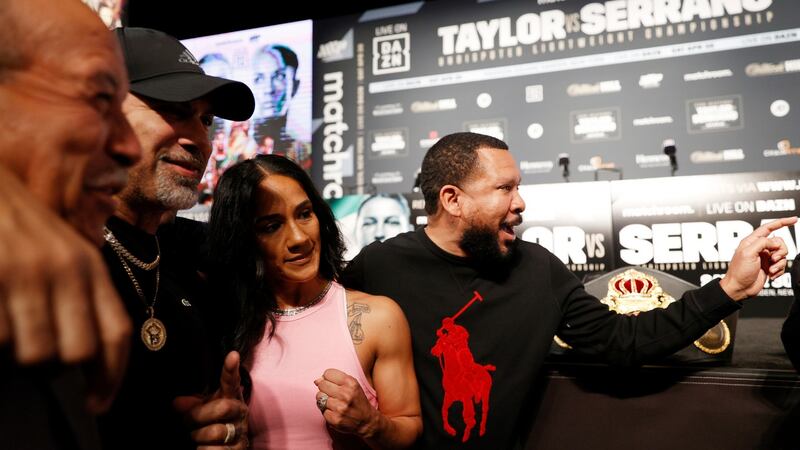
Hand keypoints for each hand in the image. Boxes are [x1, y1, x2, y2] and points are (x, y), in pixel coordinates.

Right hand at [0, 168, 130, 412]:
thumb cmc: (17, 222)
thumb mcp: (61, 250)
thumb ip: (81, 291)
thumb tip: (88, 352)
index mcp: (88, 264)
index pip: (116, 332)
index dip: (111, 376)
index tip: (97, 401)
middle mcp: (65, 269)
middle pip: (78, 351)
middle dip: (55, 364)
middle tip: (34, 346)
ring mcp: (27, 274)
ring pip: (35, 353)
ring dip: (17, 352)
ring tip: (9, 322)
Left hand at [174, 351, 248, 448]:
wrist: (225, 448)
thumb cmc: (210, 424)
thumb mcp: (199, 412)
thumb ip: (190, 405)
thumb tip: (176, 403)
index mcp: (230, 397)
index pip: (231, 381)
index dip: (231, 369)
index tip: (232, 355)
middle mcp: (240, 412)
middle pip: (223, 407)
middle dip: (199, 416)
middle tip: (187, 422)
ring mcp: (241, 431)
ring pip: (217, 431)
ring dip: (199, 436)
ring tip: (195, 437)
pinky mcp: (239, 449)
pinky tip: (202, 447)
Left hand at [315, 368, 382, 439]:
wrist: (366, 420)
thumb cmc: (356, 400)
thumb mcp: (351, 384)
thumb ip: (335, 379)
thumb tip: (316, 381)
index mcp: (351, 383)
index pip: (328, 373)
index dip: (328, 378)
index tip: (333, 383)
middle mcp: (346, 394)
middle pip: (322, 384)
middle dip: (325, 388)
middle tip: (333, 394)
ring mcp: (340, 408)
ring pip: (319, 397)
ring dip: (324, 400)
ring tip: (334, 403)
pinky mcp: (335, 419)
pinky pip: (322, 410)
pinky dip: (326, 410)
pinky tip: (334, 411)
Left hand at [721, 216, 797, 300]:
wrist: (740, 289)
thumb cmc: (739, 272)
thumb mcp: (748, 253)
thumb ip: (762, 243)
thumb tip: (775, 241)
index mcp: (751, 241)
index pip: (769, 227)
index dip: (782, 222)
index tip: (794, 219)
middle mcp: (759, 248)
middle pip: (780, 242)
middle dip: (780, 251)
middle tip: (772, 260)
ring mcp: (765, 258)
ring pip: (783, 254)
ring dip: (779, 263)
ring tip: (770, 270)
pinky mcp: (769, 267)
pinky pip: (782, 265)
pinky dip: (779, 271)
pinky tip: (770, 275)